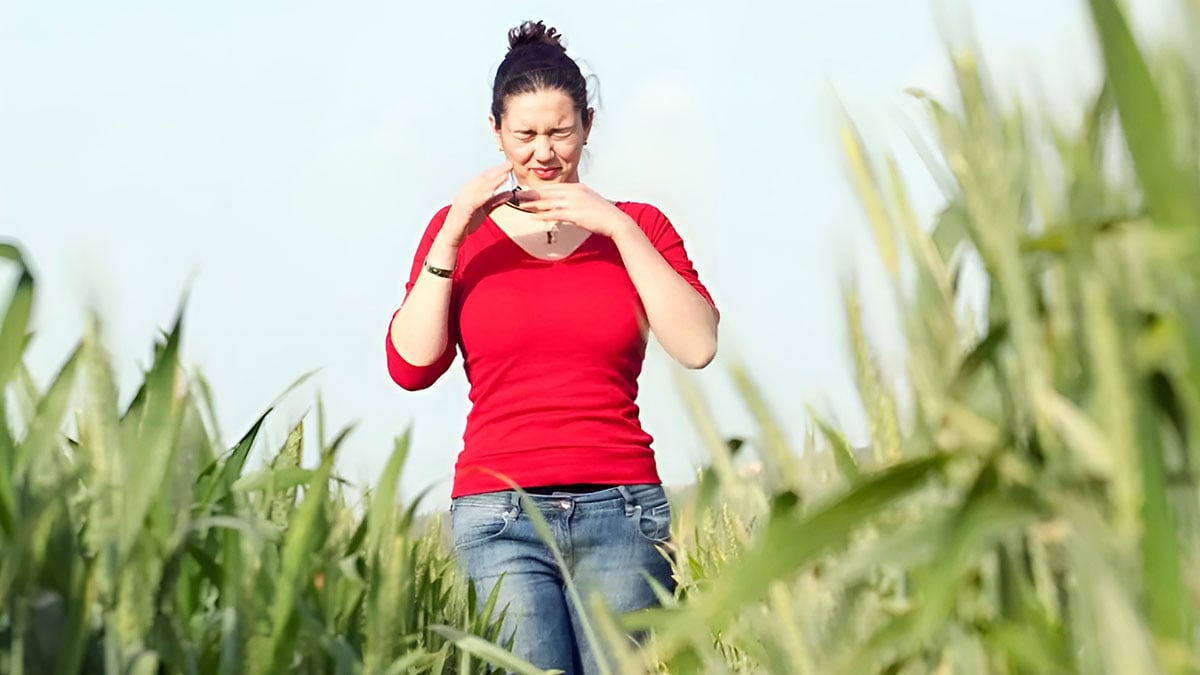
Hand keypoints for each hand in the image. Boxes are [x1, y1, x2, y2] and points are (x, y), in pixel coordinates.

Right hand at [440, 162, 514, 245]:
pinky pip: (474, 201)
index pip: (484, 178)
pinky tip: (493, 192)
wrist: (452, 236)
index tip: (508, 165)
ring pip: (479, 187)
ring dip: (492, 180)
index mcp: (469, 191)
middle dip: (496, 171)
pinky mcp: (462, 210)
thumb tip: (509, 193)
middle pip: (482, 179)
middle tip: (508, 165)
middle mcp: (465, 192)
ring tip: (504, 174)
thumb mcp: (485, 209)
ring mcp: (462, 200)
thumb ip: (495, 201)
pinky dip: (484, 195)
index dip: (496, 170)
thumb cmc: (466, 223)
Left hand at [512, 183, 634, 238]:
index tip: (527, 191)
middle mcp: (573, 192)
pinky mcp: (574, 214)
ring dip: (533, 204)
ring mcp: (573, 202)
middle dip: (531, 194)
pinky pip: (554, 214)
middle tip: (517, 196)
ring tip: (520, 206)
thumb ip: (576, 199)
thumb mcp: (588, 200)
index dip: (538, 189)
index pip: (553, 187)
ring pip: (548, 202)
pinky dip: (543, 216)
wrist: (614, 220)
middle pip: (547, 192)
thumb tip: (565, 203)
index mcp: (576, 187)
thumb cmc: (602, 213)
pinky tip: (534, 217)